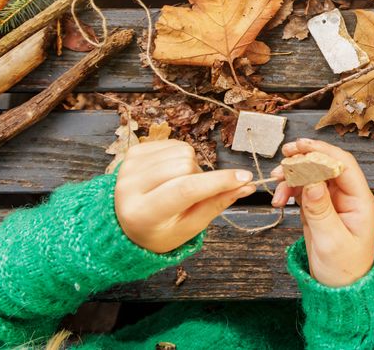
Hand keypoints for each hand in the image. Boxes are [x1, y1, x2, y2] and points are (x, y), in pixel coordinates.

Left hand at [115, 140, 256, 252]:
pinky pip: (173, 143)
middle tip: (194, 193)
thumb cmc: (161, 229)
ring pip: (181, 151)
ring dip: (191, 167)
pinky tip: (171, 173)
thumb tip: (247, 185)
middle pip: (185, 166)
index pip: (185, 190)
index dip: (218, 181)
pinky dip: (180, 157)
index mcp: (142, 214)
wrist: (126, 222)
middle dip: (200, 177)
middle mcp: (129, 187)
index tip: (245, 177)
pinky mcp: (132, 152)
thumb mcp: (189, 226)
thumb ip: (217, 203)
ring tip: (180, 184)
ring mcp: (128, 166)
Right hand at [271, 138, 373, 287]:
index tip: (302, 147)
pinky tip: (278, 199)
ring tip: (275, 183)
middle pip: (325, 165)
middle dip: (305, 157)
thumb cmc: (344, 268)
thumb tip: (311, 181)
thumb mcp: (332, 241)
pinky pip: (302, 189)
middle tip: (284, 156)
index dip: (323, 152)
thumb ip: (321, 210)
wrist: (338, 290)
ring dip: (292, 175)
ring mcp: (330, 201)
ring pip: (310, 175)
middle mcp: (346, 196)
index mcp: (359, 200)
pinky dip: (289, 189)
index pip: (343, 165)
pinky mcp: (316, 208)